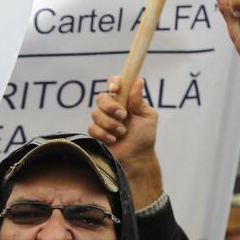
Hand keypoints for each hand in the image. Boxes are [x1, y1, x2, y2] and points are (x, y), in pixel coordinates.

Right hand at [88, 77, 163, 209]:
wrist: (136, 158)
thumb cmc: (144, 137)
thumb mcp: (147, 117)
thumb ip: (139, 100)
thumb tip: (139, 81)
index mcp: (126, 100)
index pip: (115, 83)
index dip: (113, 83)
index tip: (116, 89)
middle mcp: (113, 108)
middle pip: (101, 97)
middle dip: (110, 106)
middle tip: (123, 116)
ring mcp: (103, 120)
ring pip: (95, 113)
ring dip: (110, 124)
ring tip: (122, 133)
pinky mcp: (97, 132)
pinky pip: (92, 128)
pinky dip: (103, 134)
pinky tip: (113, 140)